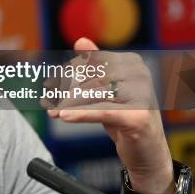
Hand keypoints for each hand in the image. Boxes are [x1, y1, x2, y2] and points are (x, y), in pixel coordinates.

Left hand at [47, 37, 174, 193]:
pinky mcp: (138, 117)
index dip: (69, 74)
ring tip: (51, 111)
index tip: (49, 84)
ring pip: (93, 96)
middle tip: (46, 101)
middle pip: (91, 79)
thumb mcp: (107, 90)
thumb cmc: (125, 118)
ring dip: (68, 105)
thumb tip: (80, 41)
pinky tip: (64, 116)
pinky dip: (81, 114)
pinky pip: (102, 112)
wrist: (148, 152)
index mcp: (132, 63)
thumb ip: (95, 65)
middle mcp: (140, 75)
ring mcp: (142, 95)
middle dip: (66, 91)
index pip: (92, 63)